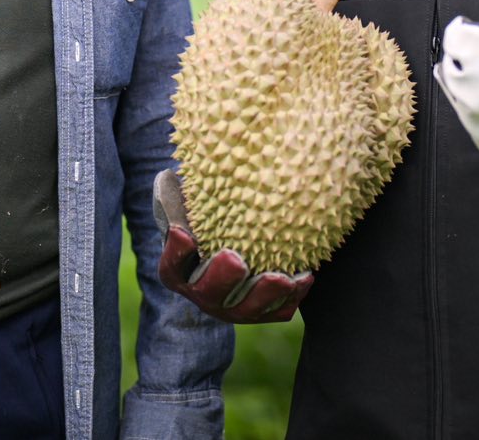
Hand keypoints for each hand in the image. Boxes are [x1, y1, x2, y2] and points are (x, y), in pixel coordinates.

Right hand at [151, 170, 311, 323]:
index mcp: (180, 271)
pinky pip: (278, 310)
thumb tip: (185, 166)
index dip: (176, 253)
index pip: (173, 266)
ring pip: (247, 309)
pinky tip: (306, 276)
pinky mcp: (262, 311)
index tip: (185, 233)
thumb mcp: (198, 204)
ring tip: (282, 278)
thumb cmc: (214, 215)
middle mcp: (203, 293)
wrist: (237, 240)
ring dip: (264, 294)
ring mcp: (232, 307)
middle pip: (209, 293)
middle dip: (222, 278)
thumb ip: (193, 192)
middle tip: (236, 260)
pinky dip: (292, 296)